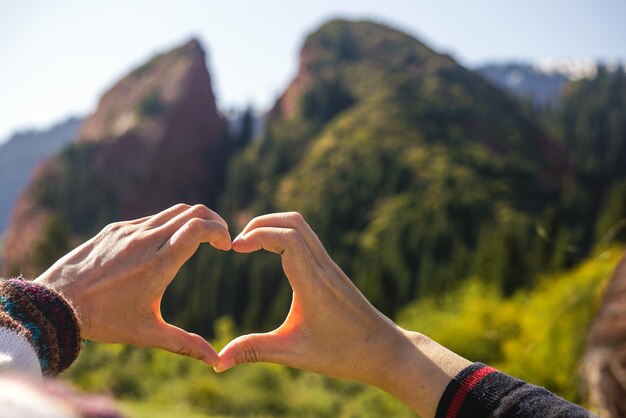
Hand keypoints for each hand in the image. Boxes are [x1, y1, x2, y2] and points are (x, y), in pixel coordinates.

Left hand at [35, 204, 230, 365]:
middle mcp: (146, 240)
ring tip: (196, 240)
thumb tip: (215, 360)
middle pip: (192, 211)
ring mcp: (129, 231)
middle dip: (214, 221)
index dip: (220, 230)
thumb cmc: (104, 320)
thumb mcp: (147, 334)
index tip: (226, 246)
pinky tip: (162, 246)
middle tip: (220, 239)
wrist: (55, 304)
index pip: (199, 227)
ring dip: (191, 221)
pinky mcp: (114, 229)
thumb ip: (185, 343)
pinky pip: (149, 219)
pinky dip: (166, 225)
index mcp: (159, 263)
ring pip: (172, 212)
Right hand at [217, 212, 470, 416]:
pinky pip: (308, 240)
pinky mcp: (332, 271)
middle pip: (293, 222)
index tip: (234, 248)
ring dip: (274, 226)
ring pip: (302, 227)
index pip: (286, 238)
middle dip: (261, 223)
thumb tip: (218, 362)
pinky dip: (286, 236)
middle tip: (238, 243)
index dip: (257, 234)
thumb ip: (255, 351)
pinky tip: (273, 254)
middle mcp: (322, 267)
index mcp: (313, 282)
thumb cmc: (343, 353)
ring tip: (250, 244)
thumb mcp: (294, 354)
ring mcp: (330, 266)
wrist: (385, 351)